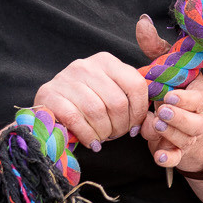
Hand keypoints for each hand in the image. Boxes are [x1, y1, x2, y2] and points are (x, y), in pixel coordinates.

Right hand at [33, 51, 150, 150]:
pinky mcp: (49, 94)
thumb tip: (153, 124)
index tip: (133, 127)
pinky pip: (75, 119)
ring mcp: (65, 78)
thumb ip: (135, 106)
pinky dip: (87, 135)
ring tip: (102, 138)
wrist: (51, 105)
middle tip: (115, 134)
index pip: (135, 84)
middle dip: (120, 126)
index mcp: (106, 61)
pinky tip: (91, 142)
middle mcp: (86, 65)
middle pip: (117, 102)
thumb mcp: (113, 96)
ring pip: (96, 111)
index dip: (139, 111)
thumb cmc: (88, 102)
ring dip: (103, 132)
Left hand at [135, 15, 202, 172]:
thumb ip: (155, 47)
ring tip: (155, 125)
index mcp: (199, 92)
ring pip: (184, 138)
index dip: (184, 98)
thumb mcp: (168, 66)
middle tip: (161, 111)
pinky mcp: (180, 151)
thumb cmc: (174, 89)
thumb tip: (142, 21)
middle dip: (176, 116)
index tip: (169, 95)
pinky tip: (158, 156)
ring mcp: (191, 135)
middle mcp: (199, 115)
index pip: (198, 97)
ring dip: (168, 133)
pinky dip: (168, 158)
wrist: (188, 126)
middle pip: (193, 120)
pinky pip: (177, 158)